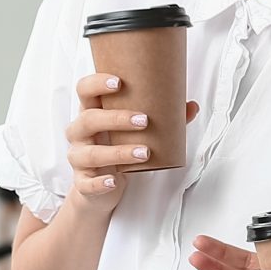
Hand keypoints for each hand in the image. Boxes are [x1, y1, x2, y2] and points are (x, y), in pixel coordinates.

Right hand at [60, 73, 196, 219]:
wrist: (99, 187)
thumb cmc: (117, 149)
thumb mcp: (135, 132)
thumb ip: (163, 118)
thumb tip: (192, 106)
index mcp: (90, 113)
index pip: (84, 90)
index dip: (97, 84)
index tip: (119, 82)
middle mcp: (79, 133)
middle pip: (88, 120)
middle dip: (116, 119)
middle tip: (144, 120)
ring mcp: (79, 158)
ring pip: (92, 153)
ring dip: (119, 152)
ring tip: (145, 152)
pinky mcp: (82, 182)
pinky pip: (87, 183)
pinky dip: (100, 182)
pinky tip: (114, 180)